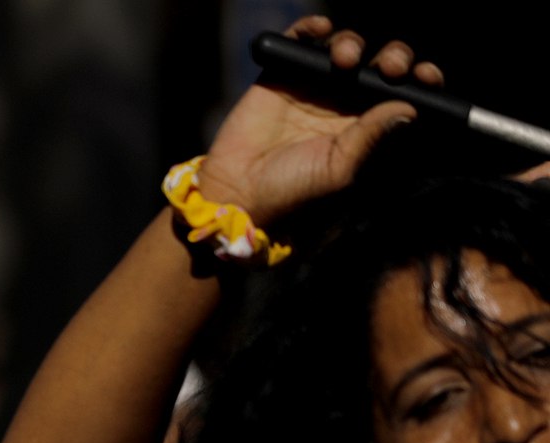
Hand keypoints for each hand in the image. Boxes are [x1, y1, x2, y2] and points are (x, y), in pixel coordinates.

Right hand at [200, 21, 438, 224]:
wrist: (238, 194)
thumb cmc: (293, 193)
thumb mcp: (341, 169)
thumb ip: (372, 136)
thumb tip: (408, 107)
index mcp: (367, 126)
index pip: (403, 93)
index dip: (419, 80)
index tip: (424, 77)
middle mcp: (345, 103)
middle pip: (381, 64)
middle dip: (395, 58)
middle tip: (390, 67)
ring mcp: (314, 87)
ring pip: (346, 47)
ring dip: (353, 43)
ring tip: (345, 59)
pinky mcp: (281, 76)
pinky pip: (302, 40)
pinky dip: (312, 28)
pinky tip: (320, 30)